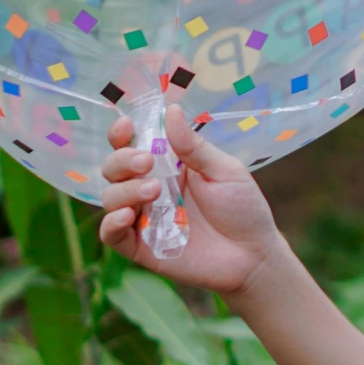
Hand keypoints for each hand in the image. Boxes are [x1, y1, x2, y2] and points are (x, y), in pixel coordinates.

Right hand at [95, 103, 285, 296]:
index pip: (132, 144)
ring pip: (110, 198)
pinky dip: (110, 223)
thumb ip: (193, 146)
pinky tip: (127, 215)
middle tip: (146, 162)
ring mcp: (143, 217)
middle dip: (123, 160)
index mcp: (168, 166)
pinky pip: (111, 234)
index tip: (127, 126)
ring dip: (124, 190)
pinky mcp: (140, 246)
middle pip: (114, 168)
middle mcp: (149, 188)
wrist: (253, 254)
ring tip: (153, 191)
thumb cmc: (242, 208)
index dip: (122, 133)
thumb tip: (171, 110)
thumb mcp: (223, 170)